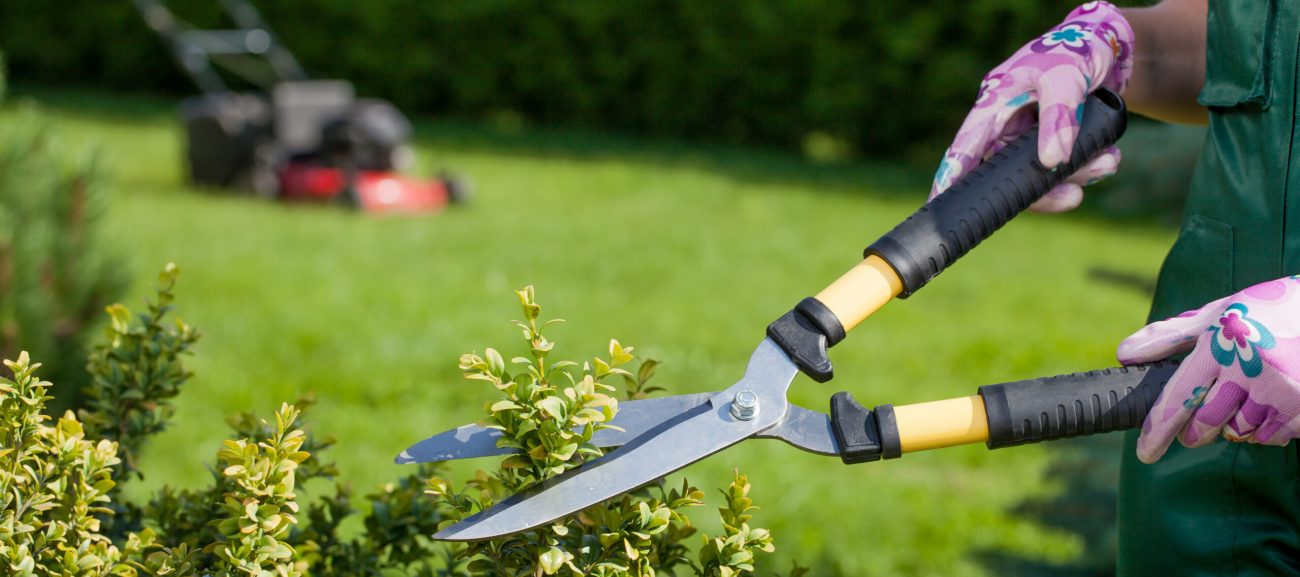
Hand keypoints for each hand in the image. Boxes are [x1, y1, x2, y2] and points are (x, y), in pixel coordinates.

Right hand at [930, 1, 1133, 212]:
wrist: (1109, 49)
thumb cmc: (1076, 49)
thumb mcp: (1066, 75)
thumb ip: (1059, 115)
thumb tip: (1051, 160)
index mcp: (994, 103)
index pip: (966, 144)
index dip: (951, 174)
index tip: (939, 200)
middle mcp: (1007, 125)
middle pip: (1008, 172)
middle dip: (1044, 187)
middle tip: (1074, 195)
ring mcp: (1030, 137)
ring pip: (1040, 175)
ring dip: (1075, 175)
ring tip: (1109, 161)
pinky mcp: (1053, 143)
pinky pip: (1062, 171)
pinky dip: (1087, 170)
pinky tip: (1108, 157)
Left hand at [1117, 276, 1299, 462]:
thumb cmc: (1268, 312)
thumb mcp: (1220, 312)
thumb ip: (1171, 335)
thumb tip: (1124, 354)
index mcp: (1222, 341)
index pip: (1180, 396)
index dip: (1158, 429)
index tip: (1146, 452)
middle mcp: (1249, 365)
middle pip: (1207, 422)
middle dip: (1196, 431)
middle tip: (1197, 428)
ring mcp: (1280, 388)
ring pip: (1239, 432)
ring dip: (1234, 426)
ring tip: (1246, 399)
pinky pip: (1271, 436)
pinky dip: (1265, 429)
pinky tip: (1272, 403)